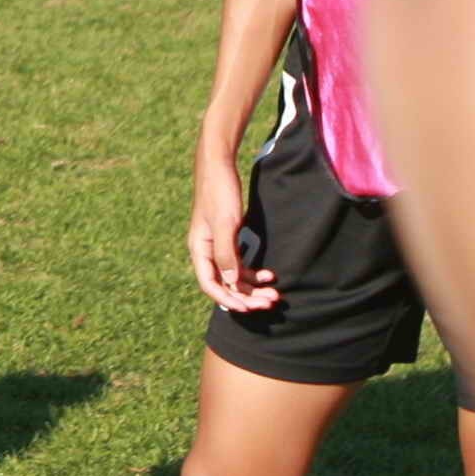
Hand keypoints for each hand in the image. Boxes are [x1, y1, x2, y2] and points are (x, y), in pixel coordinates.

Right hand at [188, 165, 276, 311]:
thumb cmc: (219, 192)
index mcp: (199, 249)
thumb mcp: (225, 223)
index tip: (248, 308)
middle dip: (247, 296)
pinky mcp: (229, 238)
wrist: (220, 166)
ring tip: (275, 294)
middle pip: (225, 284)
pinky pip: (240, 264)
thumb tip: (230, 282)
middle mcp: (207, 251)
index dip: (228, 300)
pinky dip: (254, 273)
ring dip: (253, 287)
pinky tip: (270, 275)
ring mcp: (218, 246)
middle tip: (270, 303)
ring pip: (235, 276)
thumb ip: (226, 253)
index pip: (211, 284)